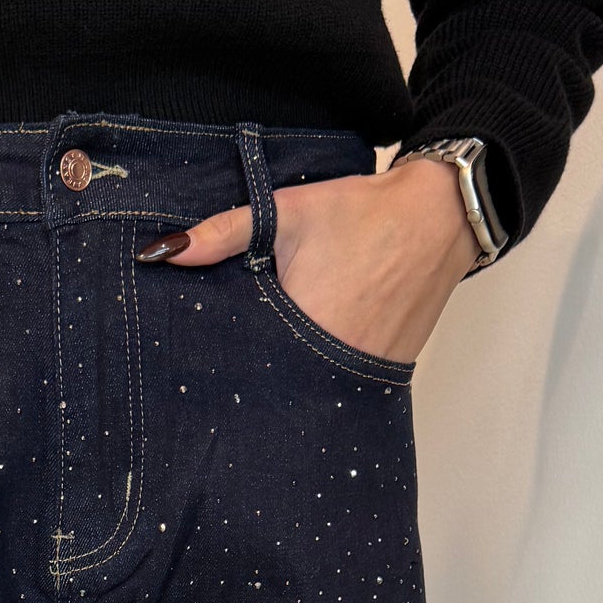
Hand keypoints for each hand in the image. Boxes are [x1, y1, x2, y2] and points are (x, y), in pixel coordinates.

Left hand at [134, 155, 479, 363]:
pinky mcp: (386, 371)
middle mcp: (336, 360)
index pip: (247, 367)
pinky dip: (320, 376)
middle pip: (278, 386)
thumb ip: (223, 232)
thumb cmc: (363, 213)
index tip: (201, 366)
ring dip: (287, 381)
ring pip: (310, 390)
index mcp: (306, 327)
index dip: (222, 367)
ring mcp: (364, 371)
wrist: (440, 215)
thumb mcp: (286, 214)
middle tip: (223, 373)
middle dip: (252, 379)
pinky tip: (304, 359)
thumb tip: (162, 252)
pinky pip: (340, 383)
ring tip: (263, 368)